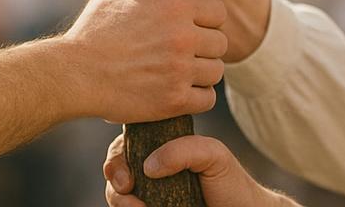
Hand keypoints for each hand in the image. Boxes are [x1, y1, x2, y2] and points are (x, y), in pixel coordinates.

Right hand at [59, 0, 226, 122]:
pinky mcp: (175, 100)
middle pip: (221, 42)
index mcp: (174, 7)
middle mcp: (183, 37)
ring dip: (203, 72)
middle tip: (190, 52)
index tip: (196, 25)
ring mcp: (181, 70)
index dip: (208, 18)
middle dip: (207, 47)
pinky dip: (197, 96)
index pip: (218, 10)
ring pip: (216, 71)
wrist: (76, 73)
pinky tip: (182, 92)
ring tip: (185, 72)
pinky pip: (207, 98)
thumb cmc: (92, 32)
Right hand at [104, 134, 298, 206]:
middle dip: (114, 177)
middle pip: (117, 170)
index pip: (128, 144)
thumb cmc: (230, 182)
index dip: (118, 155)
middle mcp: (152, 171)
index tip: (125, 173)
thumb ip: (184, 149)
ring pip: (118, 196)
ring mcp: (151, 195)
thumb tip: (149, 166)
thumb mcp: (213, 154)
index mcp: (163, 148)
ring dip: (119, 200)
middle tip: (127, 188)